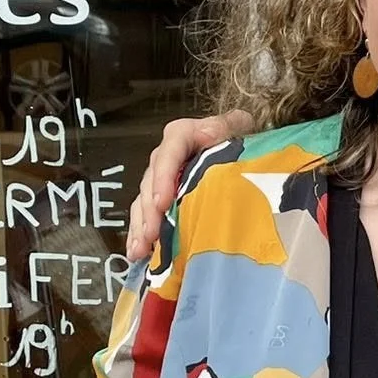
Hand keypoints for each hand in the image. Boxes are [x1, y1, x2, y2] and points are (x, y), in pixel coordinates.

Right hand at [125, 111, 249, 260]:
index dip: (164, 176)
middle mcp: (166, 157)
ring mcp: (161, 179)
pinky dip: (141, 235)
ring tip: (141, 249)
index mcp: (183, 135)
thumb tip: (214, 132)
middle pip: (152, 180)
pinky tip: (139, 253)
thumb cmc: (238, 135)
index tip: (164, 202)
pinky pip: (146, 216)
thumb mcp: (238, 125)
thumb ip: (230, 125)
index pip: (170, 151)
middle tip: (152, 234)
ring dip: (141, 226)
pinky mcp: (161, 199)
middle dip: (150, 210)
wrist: (239, 144)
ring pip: (145, 201)